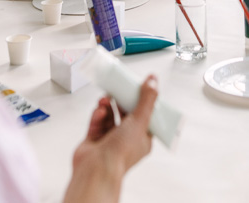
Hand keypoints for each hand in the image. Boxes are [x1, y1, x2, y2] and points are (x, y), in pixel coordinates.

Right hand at [64, 76, 157, 202]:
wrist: (97, 169)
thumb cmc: (122, 151)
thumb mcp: (140, 120)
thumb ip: (147, 99)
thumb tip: (153, 81)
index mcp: (142, 139)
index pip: (145, 116)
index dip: (141, 101)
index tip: (136, 87)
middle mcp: (127, 140)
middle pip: (126, 114)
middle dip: (121, 101)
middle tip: (118, 89)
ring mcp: (109, 140)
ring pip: (110, 117)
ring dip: (108, 106)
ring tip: (105, 99)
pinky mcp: (94, 140)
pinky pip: (97, 122)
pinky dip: (98, 115)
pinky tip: (99, 111)